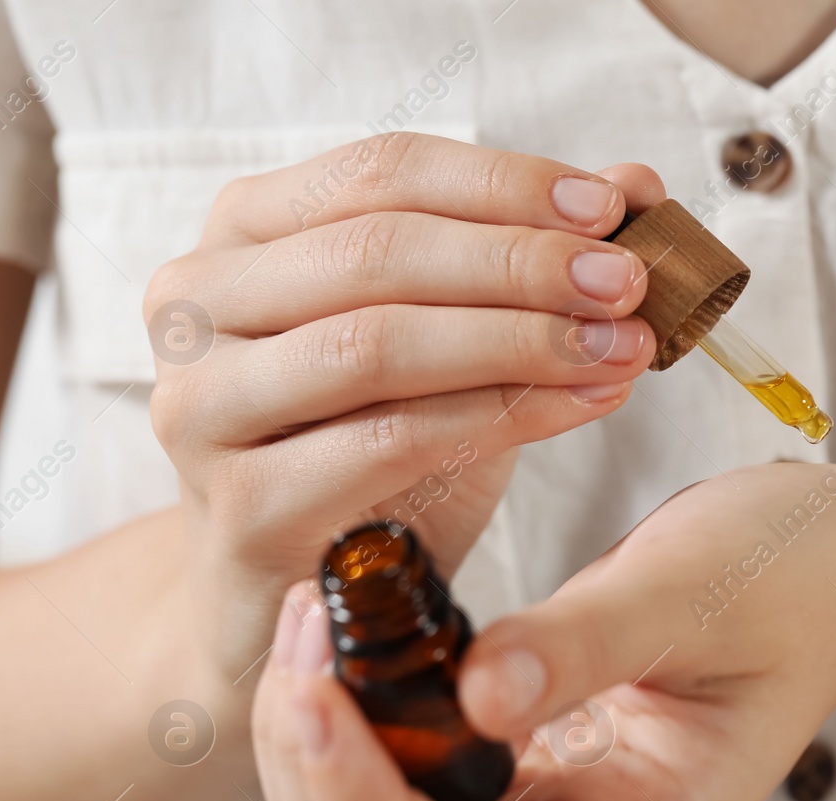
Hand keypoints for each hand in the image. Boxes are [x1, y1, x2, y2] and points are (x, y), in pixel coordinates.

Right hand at [143, 132, 663, 687]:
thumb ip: (529, 257)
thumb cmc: (377, 448)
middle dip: (522, 264)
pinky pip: (389, 443)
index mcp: (246, 232)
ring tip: (621, 349)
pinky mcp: (240, 504)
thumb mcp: (456, 341)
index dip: (504, 184)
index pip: (381, 172)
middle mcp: (199, 303)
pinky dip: (501, 419)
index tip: (611, 209)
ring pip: (378, 345)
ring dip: (520, 341)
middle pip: (378, 252)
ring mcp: (203, 404)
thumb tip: (636, 185)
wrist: (305, 591)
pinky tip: (582, 407)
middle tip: (628, 284)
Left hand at [252, 455, 835, 800]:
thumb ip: (588, 643)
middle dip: (319, 780)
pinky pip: (399, 787)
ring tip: (316, 619)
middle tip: (304, 639)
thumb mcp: (698, 590)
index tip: (317, 696)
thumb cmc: (796, 579)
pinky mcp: (523, 777)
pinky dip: (351, 722)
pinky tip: (345, 633)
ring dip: (319, 751)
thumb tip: (476, 693)